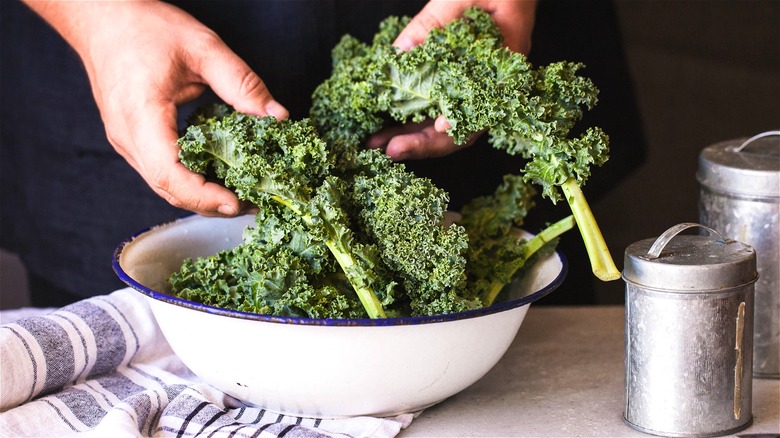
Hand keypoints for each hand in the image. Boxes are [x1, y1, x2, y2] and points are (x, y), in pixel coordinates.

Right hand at [24, 0, 287, 216]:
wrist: (102, 18)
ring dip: (202, 196)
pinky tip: (218, 176)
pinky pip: (161, 172)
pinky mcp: (131, 141)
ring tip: (242, 194)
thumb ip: (242, 83)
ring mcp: (125, 142)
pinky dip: (190, 181)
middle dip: (211, 203)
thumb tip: (277, 117)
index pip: (168, 172)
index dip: (203, 194)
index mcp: (140, 113)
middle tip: (252, 202)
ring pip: (164, 186)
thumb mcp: (203, 47)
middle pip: (168, 189)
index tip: (236, 201)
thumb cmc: (144, 27)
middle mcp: (127, 136)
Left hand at [368, 0, 536, 160]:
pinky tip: (384, 123)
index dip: (460, 125)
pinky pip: (430, 105)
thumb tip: (399, 51)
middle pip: (458, 129)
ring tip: (376, 143)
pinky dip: (407, 116)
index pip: (483, 110)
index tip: (438, 128)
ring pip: (440, 123)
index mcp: (504, 69)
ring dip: (408, 135)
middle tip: (390, 150)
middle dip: (422, 142)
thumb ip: (435, 20)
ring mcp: (470, 87)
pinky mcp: (452, 80)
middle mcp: (489, 87)